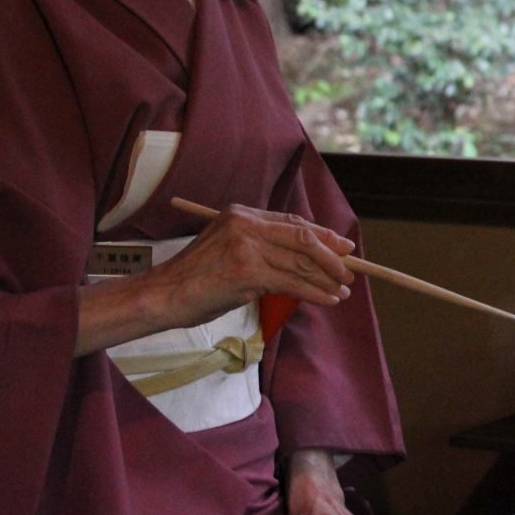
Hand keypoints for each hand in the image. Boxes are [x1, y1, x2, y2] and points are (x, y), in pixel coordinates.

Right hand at [156, 204, 355, 326]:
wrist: (165, 294)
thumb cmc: (196, 277)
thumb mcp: (227, 248)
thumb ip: (260, 245)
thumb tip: (304, 258)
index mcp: (242, 214)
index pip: (292, 221)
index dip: (322, 235)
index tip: (342, 247)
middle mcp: (246, 225)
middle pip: (303, 238)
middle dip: (332, 256)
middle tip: (349, 271)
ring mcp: (247, 247)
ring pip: (300, 262)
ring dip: (327, 279)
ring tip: (342, 291)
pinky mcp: (247, 272)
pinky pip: (292, 282)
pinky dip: (315, 293)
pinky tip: (328, 300)